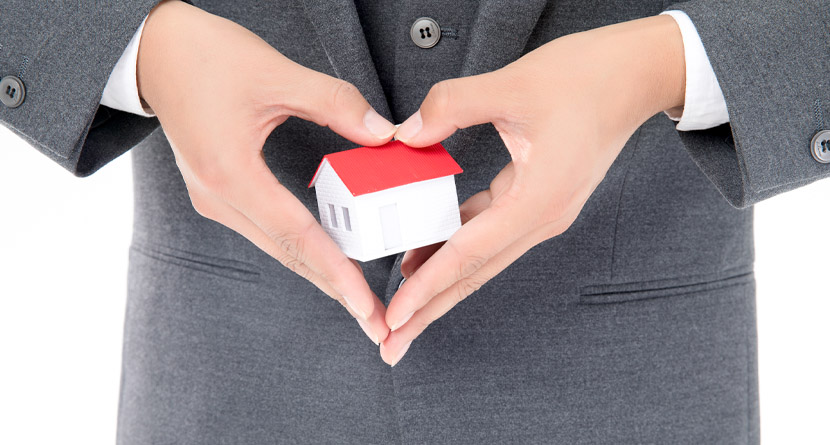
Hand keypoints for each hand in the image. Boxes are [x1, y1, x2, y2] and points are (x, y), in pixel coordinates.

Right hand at [137, 1, 397, 344]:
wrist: (155, 52)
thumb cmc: (203, 57)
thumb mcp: (276, 74)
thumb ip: (335, 104)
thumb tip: (383, 133)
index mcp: (230, 174)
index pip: (297, 236)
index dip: (337, 273)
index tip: (366, 306)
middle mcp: (218, 197)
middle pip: (288, 254)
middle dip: (335, 290)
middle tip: (375, 323)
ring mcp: (215, 199)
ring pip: (277, 248)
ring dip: (319, 273)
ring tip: (359, 300)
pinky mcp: (218, 194)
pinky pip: (266, 232)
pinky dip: (300, 249)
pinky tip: (327, 259)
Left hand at [379, 15, 685, 364]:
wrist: (635, 75)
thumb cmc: (589, 78)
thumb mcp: (512, 84)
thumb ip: (452, 106)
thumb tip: (407, 133)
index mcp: (537, 200)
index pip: (469, 255)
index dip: (428, 287)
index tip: (397, 316)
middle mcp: (541, 218)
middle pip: (475, 275)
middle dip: (430, 311)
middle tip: (392, 344)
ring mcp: (541, 213)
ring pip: (481, 259)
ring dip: (442, 284)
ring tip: (402, 307)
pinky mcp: (538, 200)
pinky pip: (489, 234)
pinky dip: (457, 246)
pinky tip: (427, 250)